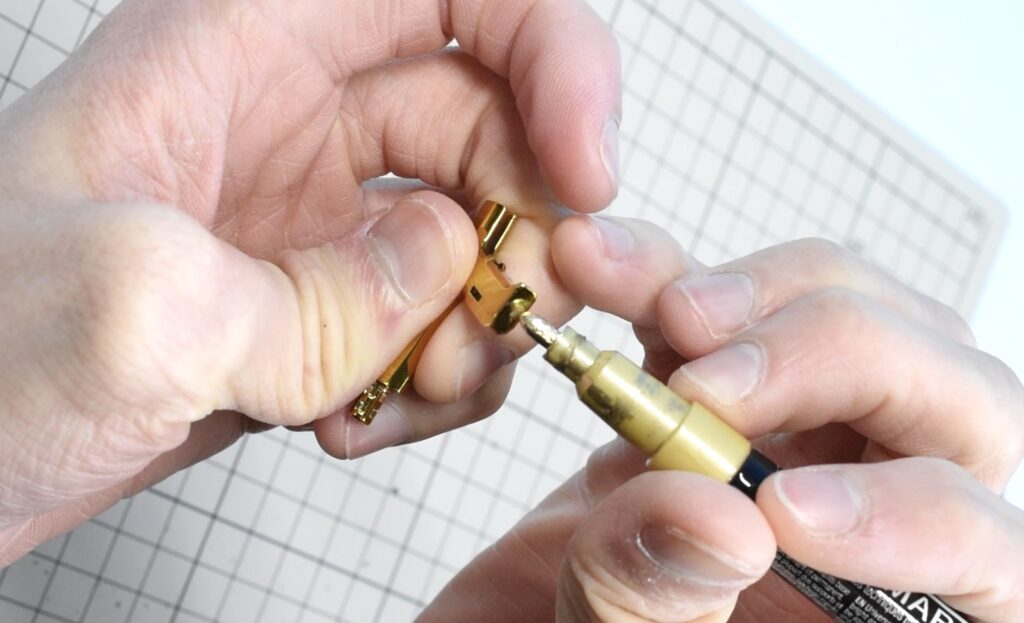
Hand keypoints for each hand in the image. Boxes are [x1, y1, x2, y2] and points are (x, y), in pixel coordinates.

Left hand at [0, 0, 621, 563]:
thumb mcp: (132, 309)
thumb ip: (318, 290)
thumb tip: (445, 263)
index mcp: (239, 41)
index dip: (552, 57)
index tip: (583, 172)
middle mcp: (292, 113)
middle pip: (489, 124)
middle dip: (524, 225)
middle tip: (507, 316)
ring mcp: (314, 214)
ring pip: (473, 233)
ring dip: (482, 321)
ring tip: (414, 391)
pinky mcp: (321, 301)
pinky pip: (434, 317)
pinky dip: (436, 376)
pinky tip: (364, 419)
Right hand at [421, 218, 1023, 621]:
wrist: (517, 616)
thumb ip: (660, 600)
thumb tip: (714, 517)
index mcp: (890, 606)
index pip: (989, 552)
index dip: (914, 516)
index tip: (782, 509)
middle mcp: (867, 509)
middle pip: (953, 398)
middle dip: (834, 359)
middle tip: (709, 384)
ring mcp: (796, 437)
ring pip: (858, 312)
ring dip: (755, 296)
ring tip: (666, 318)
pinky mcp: (715, 383)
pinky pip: (723, 296)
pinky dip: (661, 271)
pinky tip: (603, 267)